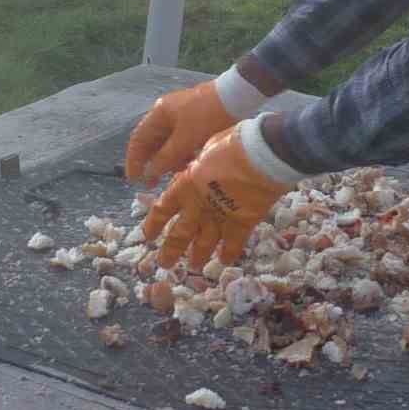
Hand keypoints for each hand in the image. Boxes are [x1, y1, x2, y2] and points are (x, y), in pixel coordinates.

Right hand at [123, 81, 237, 186]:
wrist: (238, 98)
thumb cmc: (207, 117)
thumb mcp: (185, 139)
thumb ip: (165, 158)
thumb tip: (149, 173)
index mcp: (159, 113)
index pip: (138, 139)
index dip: (134, 160)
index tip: (134, 180)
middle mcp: (167, 114)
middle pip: (153, 142)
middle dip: (153, 163)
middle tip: (153, 184)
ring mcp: (183, 117)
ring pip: (169, 144)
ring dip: (169, 160)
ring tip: (175, 174)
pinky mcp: (197, 122)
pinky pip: (183, 142)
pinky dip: (183, 154)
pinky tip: (189, 164)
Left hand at [142, 125, 294, 267]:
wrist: (261, 154)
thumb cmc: (233, 144)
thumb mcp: (207, 149)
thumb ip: (200, 166)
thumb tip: (198, 168)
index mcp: (186, 185)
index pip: (162, 209)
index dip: (153, 224)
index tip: (147, 236)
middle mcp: (199, 206)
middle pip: (179, 233)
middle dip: (170, 250)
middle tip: (164, 264)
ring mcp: (220, 217)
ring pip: (204, 243)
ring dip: (197, 255)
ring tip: (193, 265)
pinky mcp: (243, 223)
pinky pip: (234, 243)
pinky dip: (229, 253)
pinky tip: (225, 261)